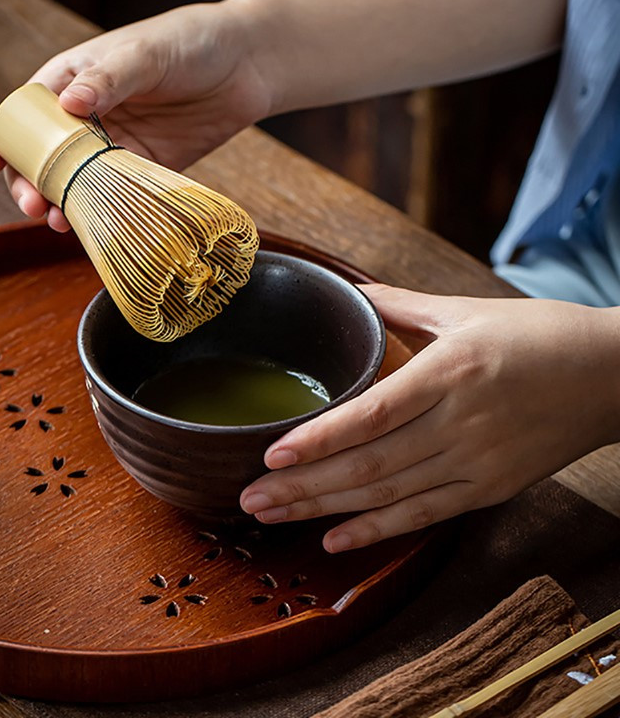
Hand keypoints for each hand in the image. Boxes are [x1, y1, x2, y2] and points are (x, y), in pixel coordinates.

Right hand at [0, 0, 273, 230]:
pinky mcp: (142, 168)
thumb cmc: (189, 43)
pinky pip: (113, 194)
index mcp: (74, 80)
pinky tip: (89, 224)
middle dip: (28, 181)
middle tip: (30, 204)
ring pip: (74, 180)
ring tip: (54, 221)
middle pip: (43, 155)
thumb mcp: (146, 53)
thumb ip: (109, 79)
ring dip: (59, 202)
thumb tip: (67, 104)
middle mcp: (87, 116)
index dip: (0, 136)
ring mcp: (114, 145)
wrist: (245, 66)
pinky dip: (98, 210)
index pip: (24, 111)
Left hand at [240, 285, 619, 551]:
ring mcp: (477, 462)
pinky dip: (377, 531)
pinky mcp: (491, 488)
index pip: (372, 414)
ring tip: (271, 517)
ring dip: (325, 510)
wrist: (615, 375)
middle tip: (248, 497)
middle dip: (302, 486)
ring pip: (388, 495)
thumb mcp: (467, 310)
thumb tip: (352, 292)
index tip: (271, 454)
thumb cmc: (540, 335)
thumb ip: (401, 305)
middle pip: (369, 464)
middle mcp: (461, 423)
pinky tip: (335, 540)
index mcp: (452, 371)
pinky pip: (425, 516)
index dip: (320, 438)